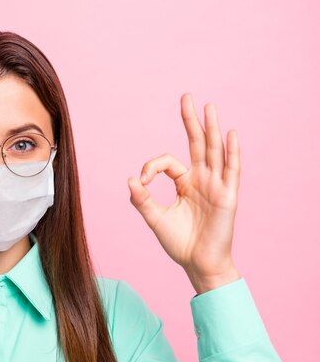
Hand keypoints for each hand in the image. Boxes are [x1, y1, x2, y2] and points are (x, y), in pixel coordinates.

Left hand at [127, 93, 241, 294]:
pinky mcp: (228, 196)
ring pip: (213, 151)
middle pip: (196, 144)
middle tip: (186, 97)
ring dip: (211, 129)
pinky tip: (229, 134)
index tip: (141, 180)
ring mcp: (216, 186)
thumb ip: (141, 200)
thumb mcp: (155, 219)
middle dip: (191, 121)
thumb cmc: (179, 243)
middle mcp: (201, 180)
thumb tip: (130, 179)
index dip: (152, 166)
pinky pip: (231, 170)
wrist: (198, 265)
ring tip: (209, 107)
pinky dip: (231, 152)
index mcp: (184, 183)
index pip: (168, 162)